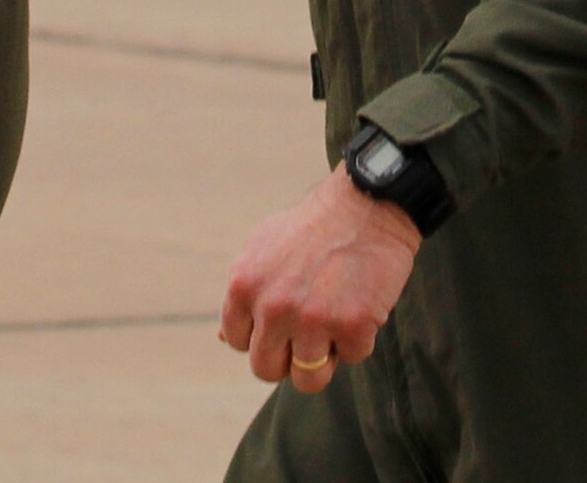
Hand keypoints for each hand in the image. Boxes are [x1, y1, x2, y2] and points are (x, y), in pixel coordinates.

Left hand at [220, 165, 421, 393]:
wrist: (364, 206)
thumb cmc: (311, 229)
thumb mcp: (262, 249)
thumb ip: (243, 295)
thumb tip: (222, 339)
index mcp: (244, 285)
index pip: (236, 342)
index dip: (259, 336)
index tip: (278, 321)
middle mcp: (272, 306)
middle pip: (266, 369)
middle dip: (286, 358)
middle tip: (307, 331)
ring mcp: (312, 319)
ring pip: (309, 379)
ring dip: (324, 357)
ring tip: (333, 320)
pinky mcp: (352, 326)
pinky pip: (352, 357)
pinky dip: (359, 337)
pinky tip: (359, 301)